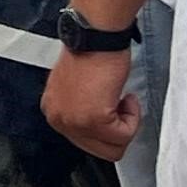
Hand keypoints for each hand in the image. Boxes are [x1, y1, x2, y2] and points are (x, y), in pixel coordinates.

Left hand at [42, 42, 139, 161]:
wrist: (96, 36)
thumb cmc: (92, 52)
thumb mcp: (77, 88)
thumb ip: (81, 108)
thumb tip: (97, 124)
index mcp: (53, 111)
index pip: (83, 142)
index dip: (105, 128)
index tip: (112, 109)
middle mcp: (59, 119)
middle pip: (97, 151)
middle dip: (116, 131)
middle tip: (120, 106)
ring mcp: (75, 122)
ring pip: (113, 148)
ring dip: (126, 125)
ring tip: (121, 100)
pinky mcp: (94, 120)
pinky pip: (124, 136)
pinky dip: (133, 118)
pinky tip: (125, 97)